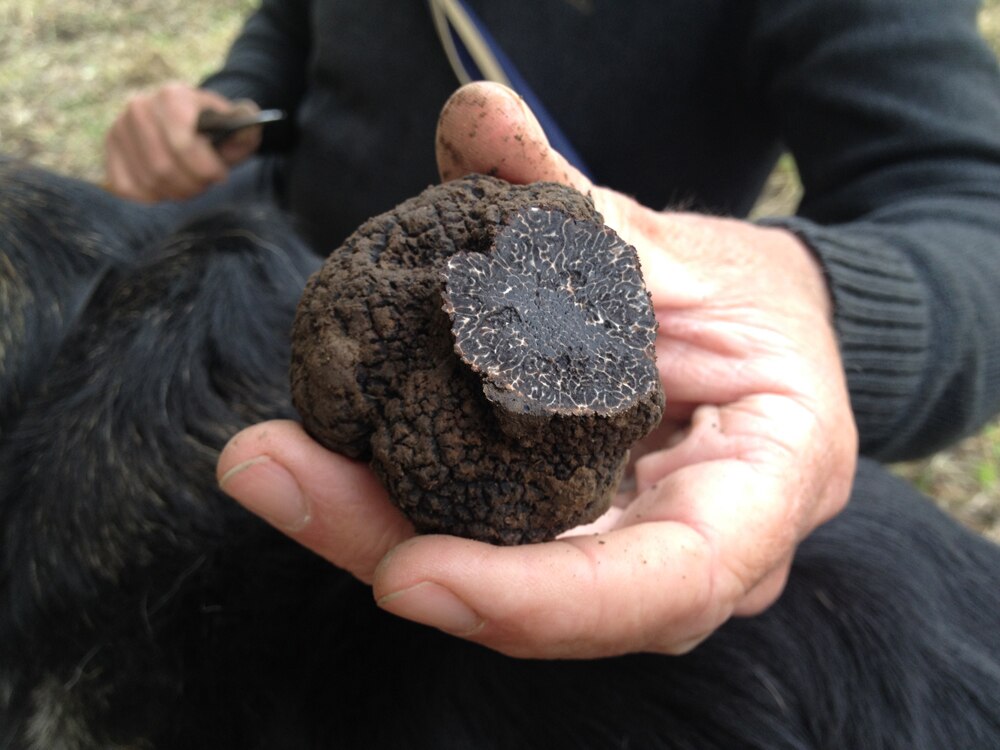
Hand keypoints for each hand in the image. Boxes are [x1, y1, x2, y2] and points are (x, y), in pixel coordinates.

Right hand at [105, 82, 261, 201]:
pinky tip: (167, 187)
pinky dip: (152, 196)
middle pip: (164, 168)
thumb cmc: (215, 131)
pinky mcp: (109, 150)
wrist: (187, 123)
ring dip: (175, 192)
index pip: (183, 144)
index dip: (206, 169)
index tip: (220, 174)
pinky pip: (128, 188)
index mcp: (173, 96)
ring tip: (190, 185)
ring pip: (148, 181)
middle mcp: (139, 107)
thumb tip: (247, 130)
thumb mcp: (237, 127)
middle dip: (193, 185)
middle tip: (205, 183)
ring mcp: (119, 128)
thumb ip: (247, 129)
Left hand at [217, 82, 856, 658]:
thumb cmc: (754, 306)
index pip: (665, 584)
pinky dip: (397, 508)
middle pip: (544, 608)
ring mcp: (624, 557)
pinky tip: (318, 459)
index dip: (538, 599)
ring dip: (372, 532)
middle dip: (397, 551)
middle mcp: (694, 558)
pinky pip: (482, 542)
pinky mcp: (569, 536)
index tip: (405, 576)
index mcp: (762, 491)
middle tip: (275, 475)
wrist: (766, 350)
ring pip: (493, 586)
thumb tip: (476, 114)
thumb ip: (582, 202)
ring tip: (273, 465)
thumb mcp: (691, 252)